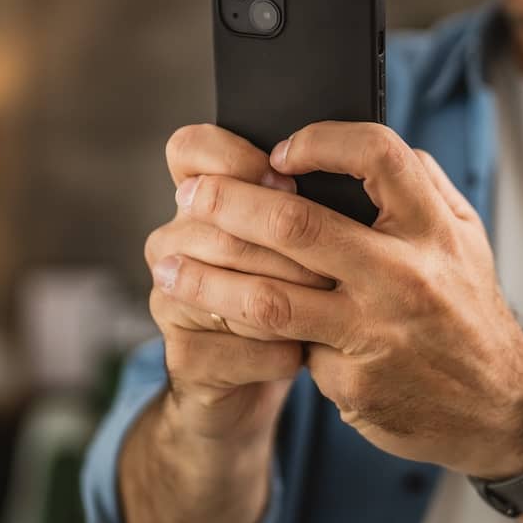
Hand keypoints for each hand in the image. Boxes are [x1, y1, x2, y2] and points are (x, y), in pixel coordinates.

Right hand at [144, 123, 335, 444]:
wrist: (260, 373)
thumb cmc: (295, 286)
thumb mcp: (301, 234)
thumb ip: (309, 198)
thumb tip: (352, 177)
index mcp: (200, 195)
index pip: (189, 149)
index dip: (233, 158)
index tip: (286, 178)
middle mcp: (174, 241)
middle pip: (221, 223)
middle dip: (288, 243)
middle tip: (337, 257)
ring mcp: (170, 299)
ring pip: (231, 286)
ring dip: (292, 298)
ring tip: (333, 304)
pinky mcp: (184, 359)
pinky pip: (238, 348)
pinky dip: (281, 352)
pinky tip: (304, 354)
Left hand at [157, 121, 522, 478]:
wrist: (499, 406)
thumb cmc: (468, 308)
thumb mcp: (465, 237)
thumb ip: (420, 187)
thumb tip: (357, 148)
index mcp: (432, 228)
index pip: (376, 156)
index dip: (320, 142)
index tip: (279, 153)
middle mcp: (404, 276)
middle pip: (296, 226)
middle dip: (228, 204)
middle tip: (188, 197)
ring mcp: (374, 333)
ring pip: (269, 300)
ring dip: (206, 279)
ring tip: (167, 266)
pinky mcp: (352, 382)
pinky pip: (289, 348)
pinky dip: (251, 334)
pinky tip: (218, 324)